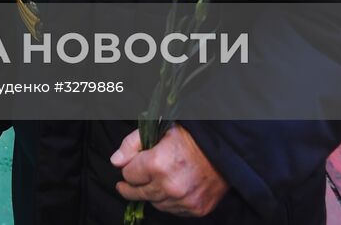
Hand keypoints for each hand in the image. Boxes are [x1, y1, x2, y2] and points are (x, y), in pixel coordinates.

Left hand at [111, 125, 227, 216]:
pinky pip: (173, 210)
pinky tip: (172, 189)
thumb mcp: (158, 130)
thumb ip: (131, 144)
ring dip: (152, 194)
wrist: (224, 150)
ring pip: (155, 203)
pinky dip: (170, 201)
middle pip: (138, 192)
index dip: (129, 168)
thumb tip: (115, 161)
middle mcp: (169, 185)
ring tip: (157, 182)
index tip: (133, 165)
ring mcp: (184, 200)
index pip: (127, 174)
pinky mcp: (196, 209)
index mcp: (157, 164)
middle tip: (129, 184)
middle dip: (133, 185)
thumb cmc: (190, 137)